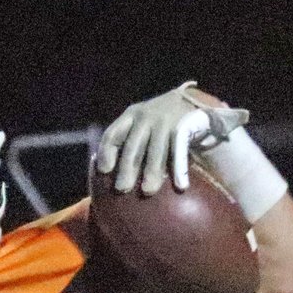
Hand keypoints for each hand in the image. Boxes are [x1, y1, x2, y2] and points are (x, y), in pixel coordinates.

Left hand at [95, 83, 248, 193]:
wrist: (191, 101)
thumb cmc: (158, 124)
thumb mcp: (139, 127)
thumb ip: (124, 144)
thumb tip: (101, 173)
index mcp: (130, 117)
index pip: (113, 134)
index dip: (106, 152)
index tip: (104, 170)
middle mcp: (146, 116)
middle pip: (133, 146)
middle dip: (127, 168)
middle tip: (122, 189)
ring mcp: (166, 120)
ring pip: (156, 150)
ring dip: (152, 171)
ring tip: (148, 191)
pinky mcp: (185, 124)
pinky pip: (180, 150)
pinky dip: (180, 168)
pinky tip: (180, 185)